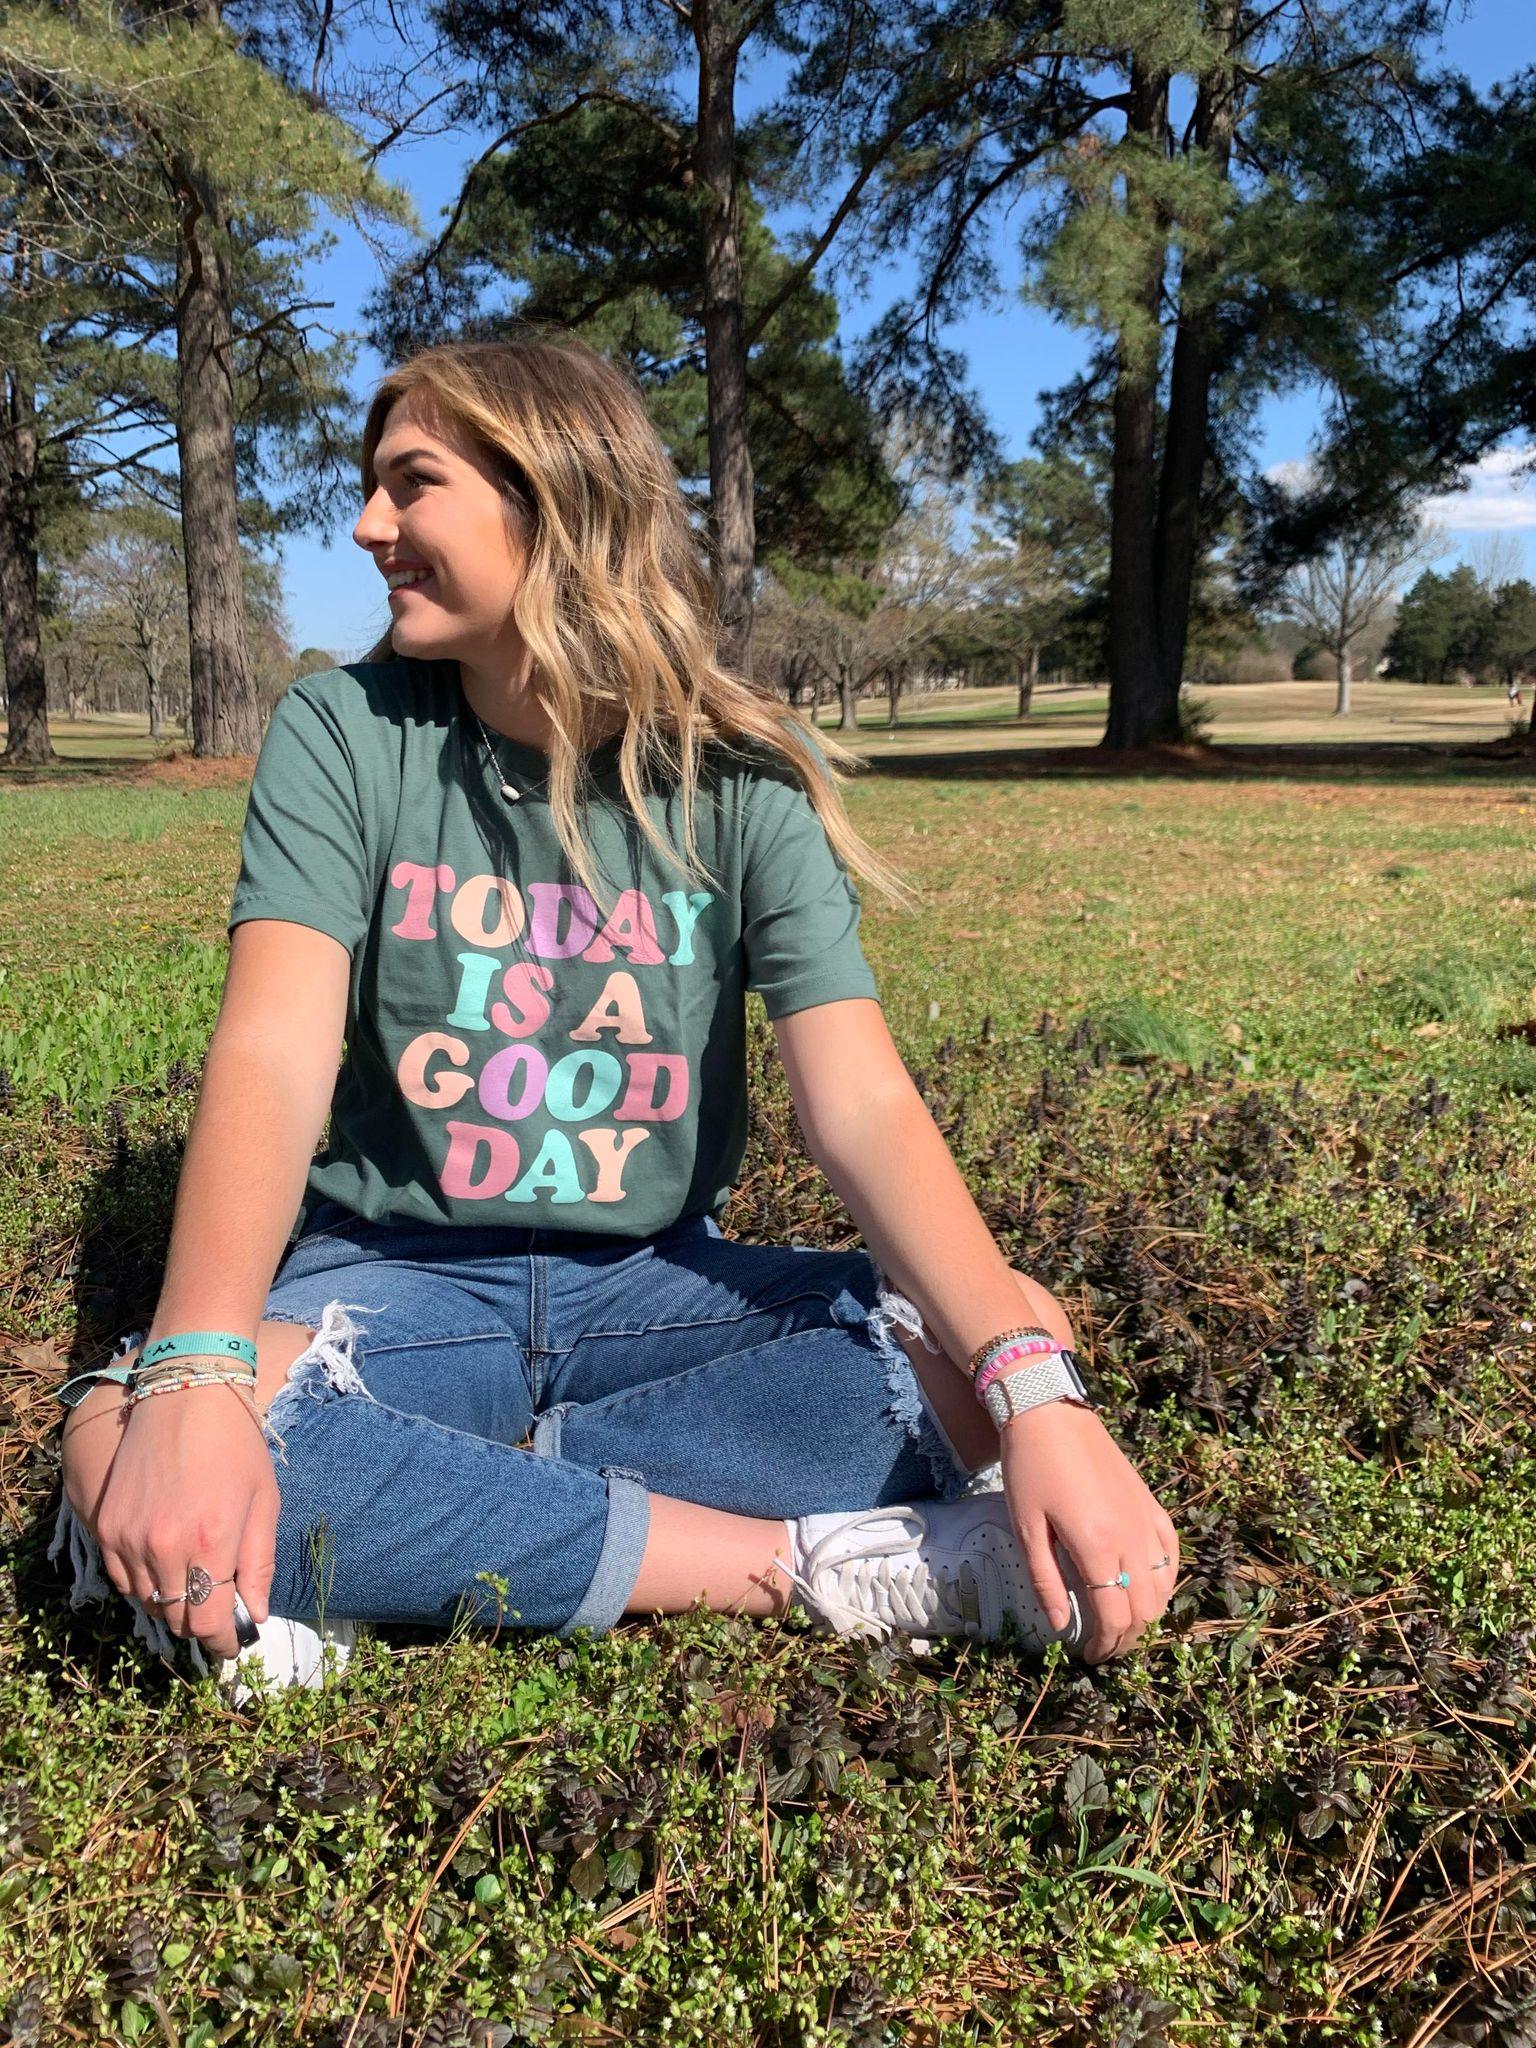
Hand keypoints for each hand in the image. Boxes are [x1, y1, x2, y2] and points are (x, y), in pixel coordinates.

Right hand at [61, 1380, 278, 1662]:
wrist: (187, 1393)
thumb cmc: (236, 1445)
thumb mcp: (263, 1501)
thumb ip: (258, 1562)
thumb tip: (256, 1613)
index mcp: (212, 1542)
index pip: (210, 1622)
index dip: (223, 1643)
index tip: (233, 1646)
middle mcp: (166, 1545)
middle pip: (178, 1618)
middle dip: (201, 1624)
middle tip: (217, 1615)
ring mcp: (129, 1536)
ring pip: (148, 1602)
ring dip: (173, 1604)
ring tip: (194, 1588)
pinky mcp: (107, 1524)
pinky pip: (122, 1578)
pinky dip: (144, 1583)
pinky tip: (166, 1567)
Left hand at [996, 1401, 1178, 1663]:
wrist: (1052, 1414)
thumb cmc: (1031, 1469)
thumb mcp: (1026, 1527)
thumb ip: (1045, 1580)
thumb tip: (1062, 1626)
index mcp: (1097, 1547)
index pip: (1114, 1617)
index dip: (1105, 1646)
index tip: (1090, 1658)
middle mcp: (1131, 1538)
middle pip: (1144, 1610)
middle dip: (1127, 1639)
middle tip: (1105, 1649)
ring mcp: (1146, 1520)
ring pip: (1163, 1587)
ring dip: (1147, 1616)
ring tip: (1123, 1626)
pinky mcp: (1152, 1504)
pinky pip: (1171, 1554)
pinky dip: (1165, 1581)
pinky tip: (1150, 1589)